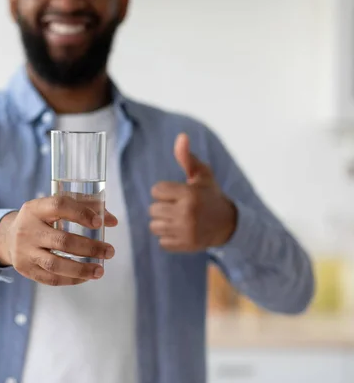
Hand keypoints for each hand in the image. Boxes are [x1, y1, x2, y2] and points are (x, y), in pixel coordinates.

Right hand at [0, 196, 117, 285]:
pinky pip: (50, 278)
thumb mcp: (53, 208)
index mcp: (35, 209)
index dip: (81, 213)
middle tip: (109, 251)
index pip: (59, 206)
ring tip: (100, 270)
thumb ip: (84, 208)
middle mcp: (27, 229)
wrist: (8, 237)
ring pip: (55, 264)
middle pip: (61, 241)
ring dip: (82, 269)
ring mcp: (24, 251)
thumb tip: (112, 221)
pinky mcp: (25, 269)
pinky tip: (85, 277)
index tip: (99, 223)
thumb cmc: (41, 220)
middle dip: (90, 247)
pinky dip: (71, 279)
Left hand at [149, 133, 236, 251]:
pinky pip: (161, 241)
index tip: (177, 193)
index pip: (156, 190)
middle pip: (153, 209)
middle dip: (163, 206)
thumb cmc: (209, 195)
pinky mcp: (185, 245)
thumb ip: (187, 158)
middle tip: (178, 207)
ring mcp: (186, 231)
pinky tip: (181, 231)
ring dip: (163, 222)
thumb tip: (181, 137)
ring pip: (154, 226)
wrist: (228, 224)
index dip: (164, 191)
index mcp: (189, 194)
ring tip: (178, 219)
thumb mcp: (202, 175)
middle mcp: (187, 213)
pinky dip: (168, 237)